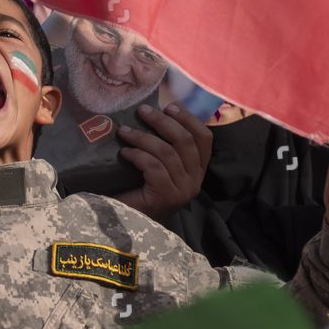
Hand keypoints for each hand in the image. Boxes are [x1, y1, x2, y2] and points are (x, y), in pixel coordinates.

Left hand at [115, 103, 212, 220]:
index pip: (204, 138)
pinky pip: (153, 166)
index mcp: (198, 170)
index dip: (189, 118)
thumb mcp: (161, 166)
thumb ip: (167, 146)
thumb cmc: (142, 192)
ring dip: (143, 137)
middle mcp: (195, 181)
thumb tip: (157, 112)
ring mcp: (182, 190)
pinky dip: (137, 155)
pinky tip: (124, 153)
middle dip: (163, 122)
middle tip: (142, 111)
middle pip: (185, 141)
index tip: (169, 106)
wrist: (130, 223)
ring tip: (124, 131)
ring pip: (167, 153)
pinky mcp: (166, 196)